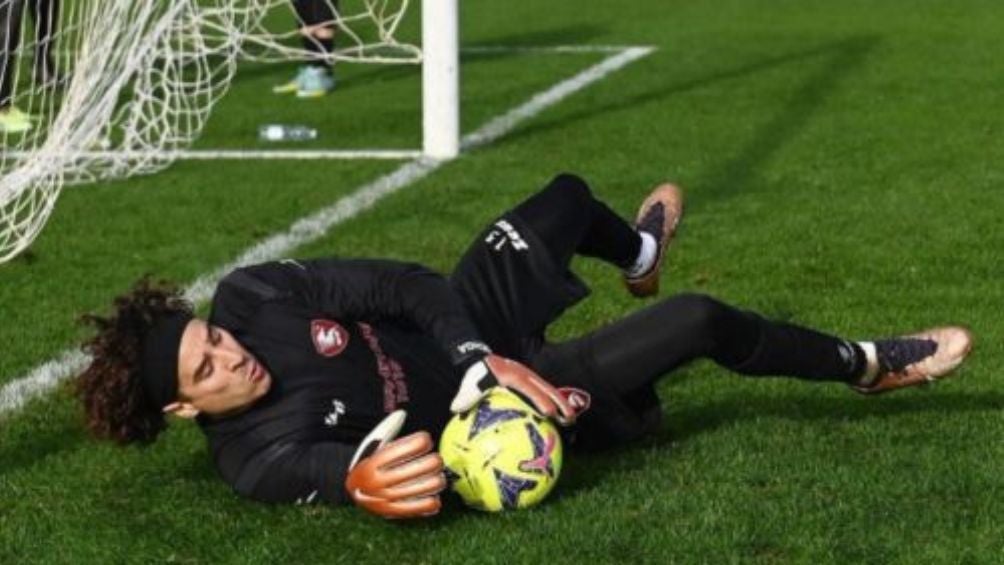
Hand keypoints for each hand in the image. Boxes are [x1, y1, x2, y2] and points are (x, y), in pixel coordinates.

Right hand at [345, 410, 445, 518]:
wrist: (350, 494)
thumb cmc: (367, 465)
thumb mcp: (372, 445)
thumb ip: (387, 429)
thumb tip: (402, 413)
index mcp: (374, 462)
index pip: (414, 446)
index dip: (424, 440)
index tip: (424, 441)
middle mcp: (380, 481)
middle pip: (428, 465)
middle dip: (436, 459)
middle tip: (433, 459)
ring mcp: (388, 498)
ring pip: (430, 485)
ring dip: (439, 478)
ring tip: (435, 475)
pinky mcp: (395, 512)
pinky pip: (424, 506)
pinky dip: (434, 500)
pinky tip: (432, 494)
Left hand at [450, 355, 577, 424]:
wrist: (483, 359)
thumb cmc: (477, 374)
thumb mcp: (470, 382)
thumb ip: (466, 395)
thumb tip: (456, 408)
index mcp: (511, 376)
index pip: (528, 388)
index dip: (539, 399)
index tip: (549, 412)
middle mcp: (524, 375)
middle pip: (546, 389)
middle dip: (559, 402)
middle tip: (569, 418)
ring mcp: (530, 378)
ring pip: (549, 391)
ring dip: (561, 403)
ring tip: (571, 420)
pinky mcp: (531, 383)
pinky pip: (544, 393)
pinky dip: (554, 404)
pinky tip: (559, 421)